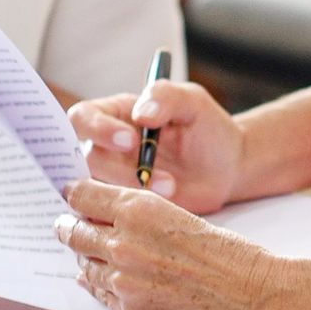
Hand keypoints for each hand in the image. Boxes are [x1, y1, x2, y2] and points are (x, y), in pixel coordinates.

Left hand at [57, 179, 294, 309]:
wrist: (252, 296)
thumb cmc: (227, 253)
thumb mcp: (180, 217)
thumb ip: (141, 217)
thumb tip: (106, 219)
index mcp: (140, 209)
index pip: (83, 195)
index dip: (75, 194)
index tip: (70, 195)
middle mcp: (124, 243)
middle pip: (74, 231)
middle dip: (70, 227)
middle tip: (67, 225)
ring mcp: (123, 281)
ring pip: (85, 264)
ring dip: (87, 257)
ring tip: (91, 253)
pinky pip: (100, 296)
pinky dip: (100, 285)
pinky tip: (106, 279)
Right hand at [67, 81, 242, 213]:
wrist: (228, 168)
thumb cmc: (208, 128)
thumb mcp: (192, 101)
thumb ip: (165, 96)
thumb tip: (140, 114)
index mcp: (115, 113)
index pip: (83, 118)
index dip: (97, 129)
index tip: (130, 141)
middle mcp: (107, 147)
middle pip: (86, 158)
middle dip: (118, 169)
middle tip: (149, 173)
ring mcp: (114, 179)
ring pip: (96, 189)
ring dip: (132, 190)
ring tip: (170, 186)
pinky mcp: (125, 204)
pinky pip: (111, 212)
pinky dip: (132, 211)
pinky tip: (162, 203)